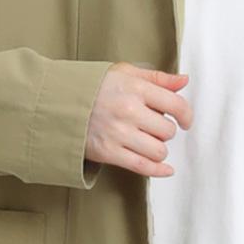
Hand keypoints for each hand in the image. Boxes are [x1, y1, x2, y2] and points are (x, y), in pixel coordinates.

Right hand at [85, 62, 192, 176]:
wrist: (57, 103)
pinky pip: (143, 167)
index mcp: (135, 88)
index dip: (186, 115)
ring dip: (158, 149)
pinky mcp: (108, 152)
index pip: (175, 105)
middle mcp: (128, 111)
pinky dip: (158, 170)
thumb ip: (156, 78)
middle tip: (153, 128)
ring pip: (159, 151)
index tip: (185, 121)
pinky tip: (165, 169)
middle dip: (165, 131)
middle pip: (168, 131)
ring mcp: (118, 133)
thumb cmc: (93, 87)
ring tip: (147, 141)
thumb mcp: (124, 73)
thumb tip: (184, 81)